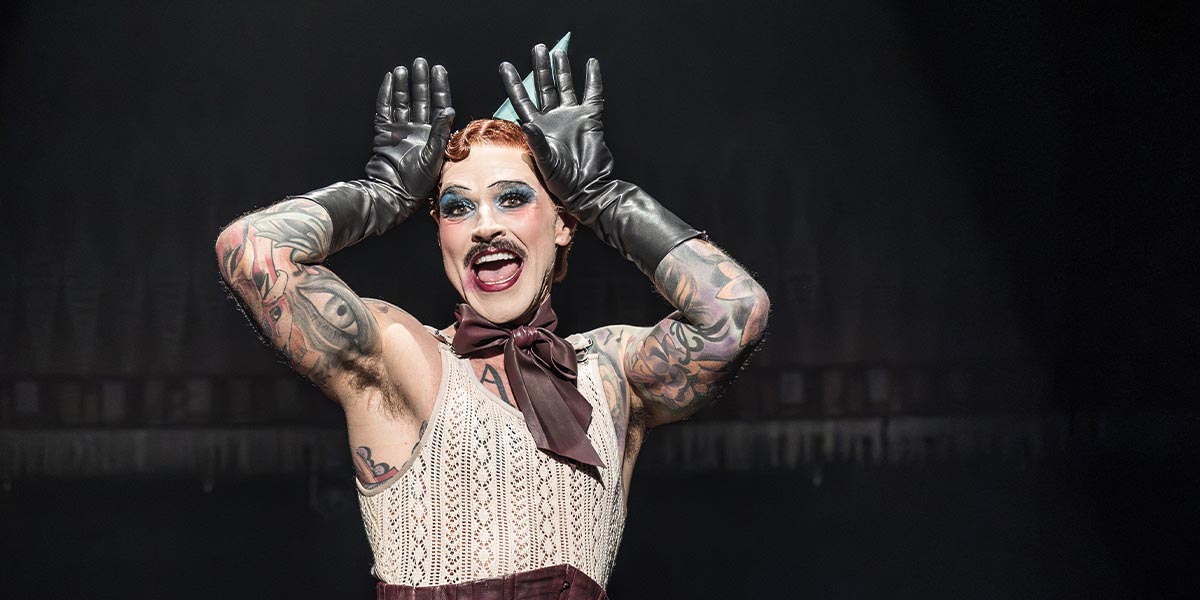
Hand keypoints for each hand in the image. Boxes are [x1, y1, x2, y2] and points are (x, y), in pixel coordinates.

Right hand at [365, 57, 455, 201]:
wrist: (392, 194)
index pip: (439, 106)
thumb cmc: (417, 183)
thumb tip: (449, 110)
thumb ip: (439, 132)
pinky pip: (384, 109)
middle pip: (421, 100)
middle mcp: (418, 131)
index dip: (439, 88)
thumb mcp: (434, 157)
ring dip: (403, 85)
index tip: (439, 70)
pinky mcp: (384, 133)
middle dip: (421, 81)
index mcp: (433, 136)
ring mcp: (400, 131)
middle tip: (421, 63)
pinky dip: (386, 94)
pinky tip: (389, 80)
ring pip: (402, 102)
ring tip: (404, 69)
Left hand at [499, 45, 611, 219]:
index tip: (505, 65)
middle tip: (538, 48)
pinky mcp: (590, 119)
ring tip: (557, 52)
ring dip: (562, 70)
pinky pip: (592, 94)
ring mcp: (572, 117)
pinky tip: (591, 64)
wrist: (588, 188)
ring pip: (565, 87)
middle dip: (541, 68)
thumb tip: (527, 123)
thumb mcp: (544, 162)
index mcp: (537, 127)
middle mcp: (553, 119)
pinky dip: (592, 79)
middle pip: (544, 87)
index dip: (513, 83)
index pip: (522, 99)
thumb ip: (536, 142)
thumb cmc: (562, 181)